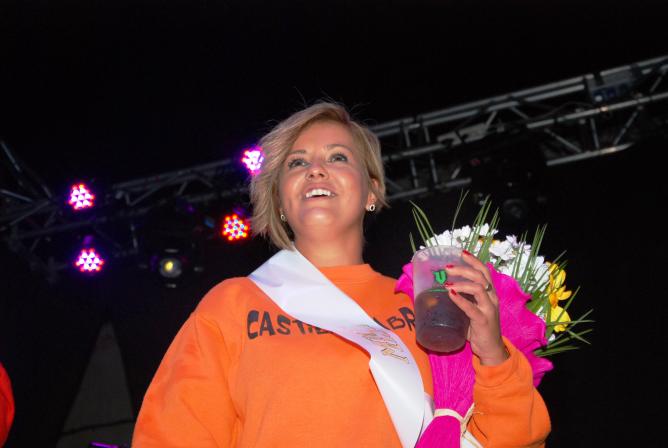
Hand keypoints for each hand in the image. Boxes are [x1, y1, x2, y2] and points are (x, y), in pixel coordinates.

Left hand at [444, 250, 507, 365]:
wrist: (491, 349)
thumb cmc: (479, 328)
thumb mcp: (472, 310)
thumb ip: (462, 300)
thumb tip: (442, 291)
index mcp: (490, 294)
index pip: (484, 272)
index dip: (474, 261)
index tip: (462, 253)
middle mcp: (492, 299)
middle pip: (481, 276)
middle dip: (464, 269)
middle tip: (448, 267)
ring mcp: (489, 309)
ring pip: (479, 289)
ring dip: (462, 283)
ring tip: (447, 283)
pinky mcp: (483, 321)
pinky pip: (472, 308)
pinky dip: (460, 300)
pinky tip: (451, 295)